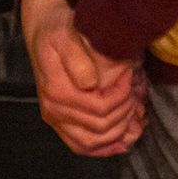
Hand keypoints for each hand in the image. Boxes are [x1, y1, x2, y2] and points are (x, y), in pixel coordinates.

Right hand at [21, 0, 146, 157]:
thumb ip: (77, 59)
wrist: (43, 31)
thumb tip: (90, 84)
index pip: (100, 107)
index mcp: (56, 91)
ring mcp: (54, 119)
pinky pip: (82, 146)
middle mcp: (52, 110)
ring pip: (93, 142)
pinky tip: (121, 139)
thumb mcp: (66, 36)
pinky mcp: (59, 123)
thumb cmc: (57, 31)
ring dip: (119, 133)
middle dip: (125, 112)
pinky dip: (104, 147)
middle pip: (100, 127)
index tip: (130, 76)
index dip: (122, 96)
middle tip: (134, 93)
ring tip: (134, 116)